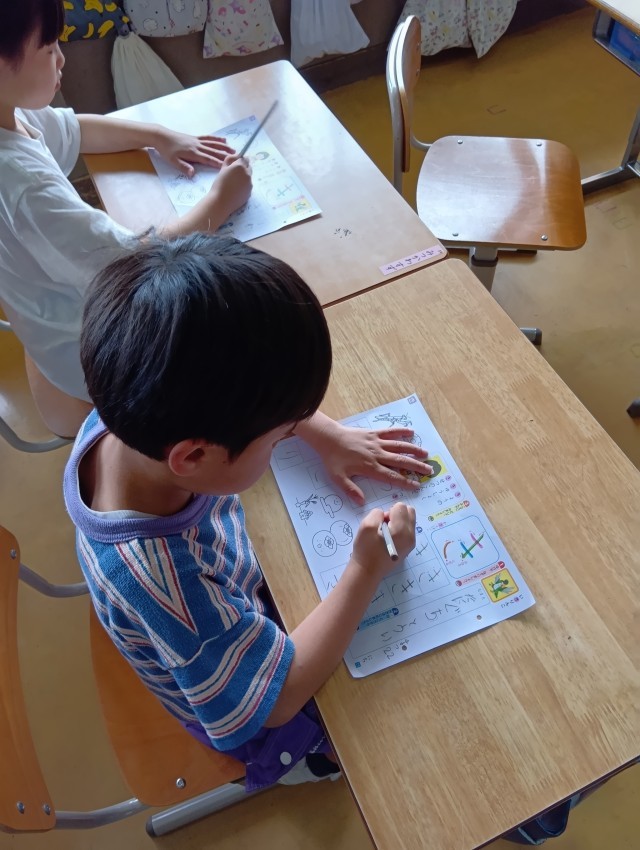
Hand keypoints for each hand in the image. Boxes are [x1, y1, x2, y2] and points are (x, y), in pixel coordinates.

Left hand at [153, 128, 235, 175]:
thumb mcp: (173, 161)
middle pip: (214, 151)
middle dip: (225, 155)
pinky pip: (208, 138)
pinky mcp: (195, 138)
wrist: (161, 136)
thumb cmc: (166, 151)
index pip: (208, 159)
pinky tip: (223, 139)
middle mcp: (197, 146)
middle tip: (237, 159)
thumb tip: (193, 174)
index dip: (218, 163)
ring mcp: (197, 141)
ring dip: (224, 147)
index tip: (228, 167)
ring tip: (234, 150)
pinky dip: (216, 139)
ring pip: (213, 144)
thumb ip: (184, 167)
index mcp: (193, 153)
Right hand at [207, 154, 252, 221]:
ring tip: (233, 184)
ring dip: (243, 178)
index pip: (245, 159)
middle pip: (248, 167)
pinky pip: (248, 186)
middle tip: (234, 174)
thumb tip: (236, 155)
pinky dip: (244, 186)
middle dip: (243, 168)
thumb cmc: (219, 184)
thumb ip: (230, 160)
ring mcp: (250, 184)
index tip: (236, 164)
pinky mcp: (250, 193)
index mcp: (240, 166)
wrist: (221, 202)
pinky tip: (236, 190)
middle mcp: (247, 174)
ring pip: (248, 177)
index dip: (240, 160)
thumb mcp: (223, 169)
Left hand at [297, 416, 432, 504]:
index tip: (417, 485)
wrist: (328, 438)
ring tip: (426, 454)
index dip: (405, 481)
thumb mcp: (338, 478)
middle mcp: (377, 455)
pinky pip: (390, 431)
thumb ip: (351, 490)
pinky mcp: (374, 433)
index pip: (392, 476)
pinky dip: (401, 431)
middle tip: (429, 470)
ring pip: (399, 446)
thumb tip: (362, 502)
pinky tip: (412, 432)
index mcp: (370, 468)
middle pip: (400, 461)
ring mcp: (376, 442)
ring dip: (413, 450)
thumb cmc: (333, 459)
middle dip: (416, 466)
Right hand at [352, 503, 415, 576]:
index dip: (389, 511)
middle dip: (396, 514)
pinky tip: (389, 539)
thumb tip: (385, 515)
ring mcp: (411, 543)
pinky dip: (399, 529)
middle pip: (410, 511)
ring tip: (386, 533)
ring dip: (398, 521)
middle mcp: (411, 536)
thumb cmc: (366, 550)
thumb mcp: (366, 526)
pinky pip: (408, 530)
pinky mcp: (408, 548)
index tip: (381, 522)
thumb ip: (377, 513)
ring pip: (409, 521)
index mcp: (402, 530)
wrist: (367, 571)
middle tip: (384, 525)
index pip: (401, 507)